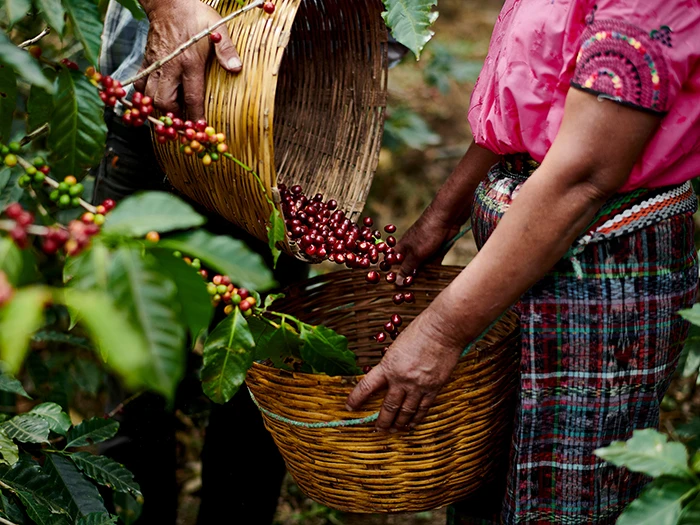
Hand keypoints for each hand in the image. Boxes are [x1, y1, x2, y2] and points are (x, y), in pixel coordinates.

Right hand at [135, 0, 241, 119]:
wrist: (169, 2)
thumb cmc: (195, 16)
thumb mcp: (217, 29)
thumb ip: (226, 50)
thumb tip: (236, 69)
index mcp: (189, 63)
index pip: (192, 98)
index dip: (195, 117)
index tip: (199, 129)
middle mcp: (170, 67)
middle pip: (164, 101)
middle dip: (173, 116)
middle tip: (183, 122)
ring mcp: (156, 64)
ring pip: (149, 95)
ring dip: (158, 108)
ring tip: (170, 114)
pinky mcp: (146, 60)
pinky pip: (139, 83)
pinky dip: (144, 95)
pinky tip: (153, 98)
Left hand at [345, 310, 461, 431]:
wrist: (443, 330)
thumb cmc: (419, 332)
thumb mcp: (396, 348)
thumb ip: (390, 366)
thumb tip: (386, 382)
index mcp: (388, 366)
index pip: (366, 387)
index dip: (356, 399)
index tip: (349, 407)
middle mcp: (401, 379)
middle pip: (389, 407)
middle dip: (382, 422)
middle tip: (378, 429)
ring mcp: (419, 385)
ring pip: (406, 412)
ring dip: (399, 424)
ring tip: (394, 430)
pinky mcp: (434, 388)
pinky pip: (423, 408)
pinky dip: (416, 418)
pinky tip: (411, 423)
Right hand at [395, 206, 460, 284]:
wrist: (447, 219)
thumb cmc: (426, 233)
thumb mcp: (415, 254)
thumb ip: (407, 268)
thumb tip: (397, 281)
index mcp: (401, 248)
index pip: (393, 264)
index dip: (393, 275)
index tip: (394, 288)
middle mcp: (411, 250)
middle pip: (408, 267)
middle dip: (409, 278)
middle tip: (409, 293)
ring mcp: (424, 250)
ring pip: (421, 267)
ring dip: (422, 277)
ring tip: (421, 290)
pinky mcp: (436, 251)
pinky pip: (433, 264)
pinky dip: (433, 271)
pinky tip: (434, 282)